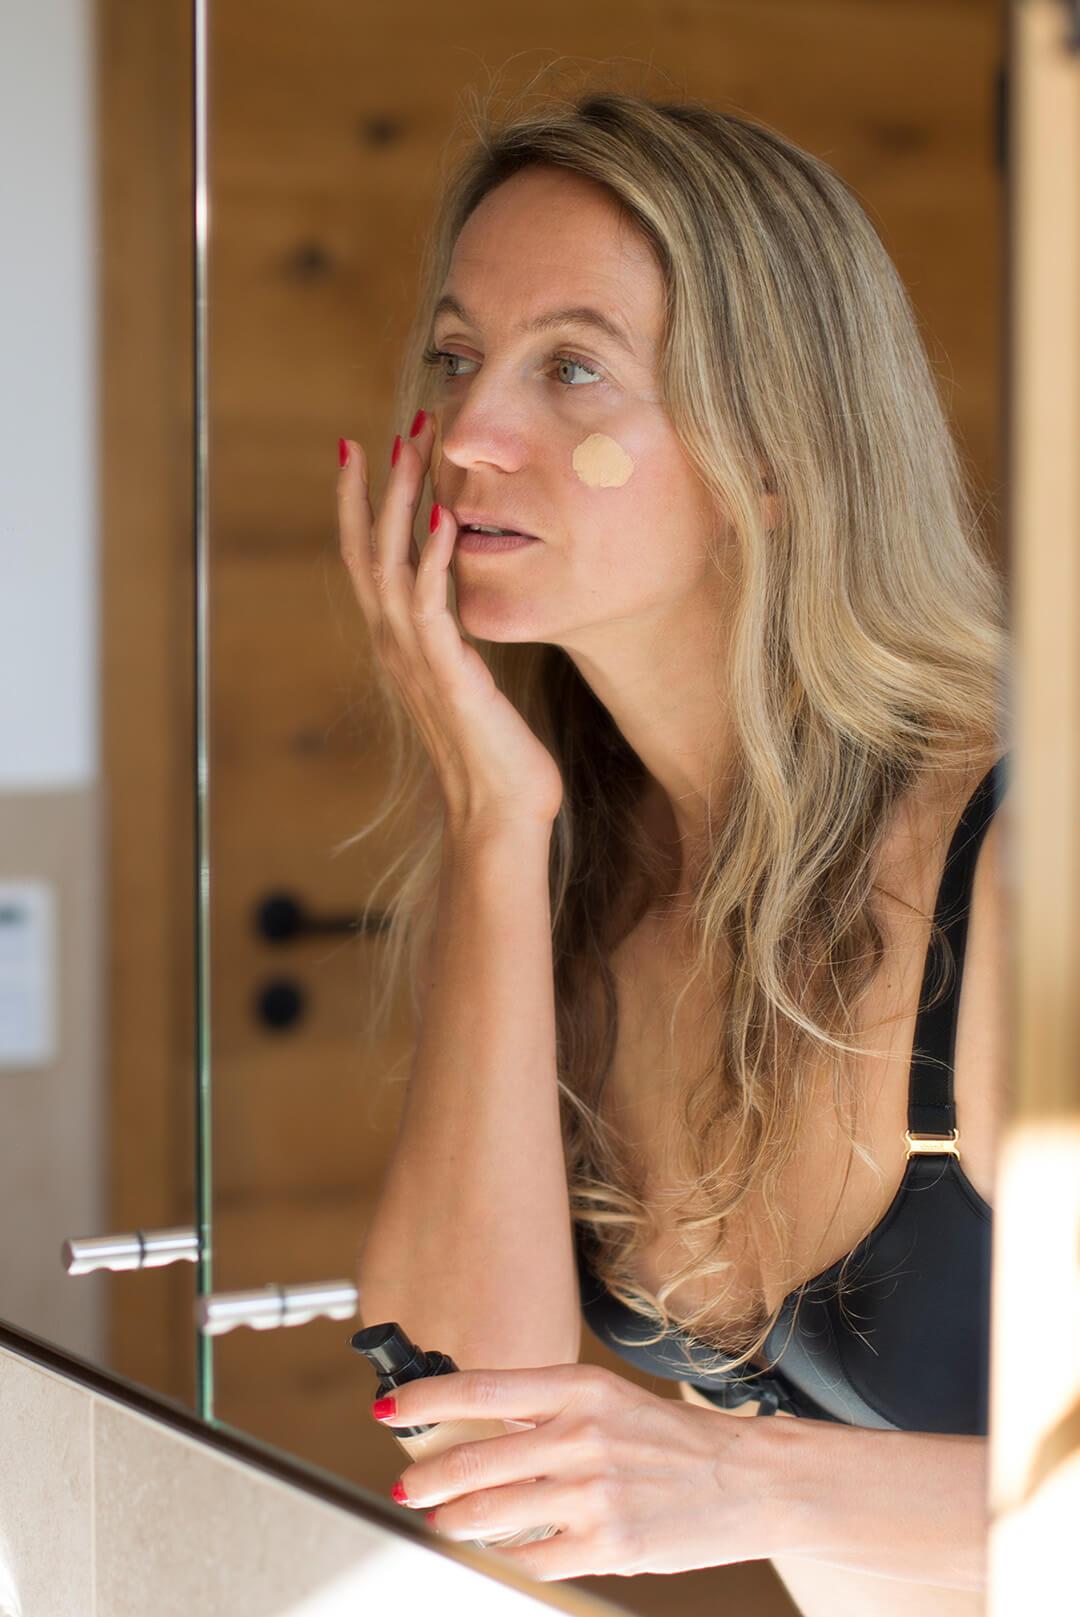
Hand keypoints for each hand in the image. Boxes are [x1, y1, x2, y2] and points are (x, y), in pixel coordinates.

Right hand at [337, 418, 564, 834]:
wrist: (497, 816)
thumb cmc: (495, 757)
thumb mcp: (472, 682)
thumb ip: (460, 641)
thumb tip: (467, 606)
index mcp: (401, 644)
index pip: (369, 559)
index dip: (362, 505)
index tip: (369, 450)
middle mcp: (396, 646)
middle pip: (366, 549)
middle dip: (375, 485)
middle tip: (390, 427)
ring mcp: (416, 659)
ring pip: (390, 564)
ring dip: (399, 501)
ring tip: (408, 447)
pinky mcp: (447, 675)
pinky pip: (431, 605)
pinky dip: (434, 556)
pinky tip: (446, 515)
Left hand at [371, 1362, 789, 1581]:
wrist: (752, 1480)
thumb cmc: (676, 1442)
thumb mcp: (610, 1403)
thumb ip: (546, 1414)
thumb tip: (475, 1427)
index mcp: (580, 1389)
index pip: (482, 1388)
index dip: (426, 1400)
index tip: (390, 1409)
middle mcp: (581, 1435)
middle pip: (473, 1458)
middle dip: (427, 1479)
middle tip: (409, 1486)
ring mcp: (593, 1493)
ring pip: (490, 1512)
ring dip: (456, 1521)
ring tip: (447, 1521)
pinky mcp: (606, 1544)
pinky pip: (529, 1557)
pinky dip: (508, 1556)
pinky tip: (505, 1548)